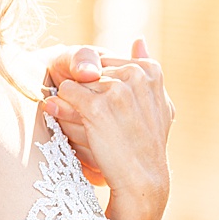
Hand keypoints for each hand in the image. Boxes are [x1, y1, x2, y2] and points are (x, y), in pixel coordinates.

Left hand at [43, 39, 172, 219]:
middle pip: (90, 72)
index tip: (112, 113)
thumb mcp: (156, 104)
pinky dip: (62, 109)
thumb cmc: (146, 145)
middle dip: (86, 94)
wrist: (142, 181)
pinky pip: (64, 94)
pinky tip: (75, 126)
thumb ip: (146, 68)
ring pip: (75, 82)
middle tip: (101, 124)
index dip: (100, 89)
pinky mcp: (96, 107)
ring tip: (91, 129)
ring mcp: (117, 89)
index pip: (107, 65)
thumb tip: (138, 39)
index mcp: (151, 70)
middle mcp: (135, 74)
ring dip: (73, 104)